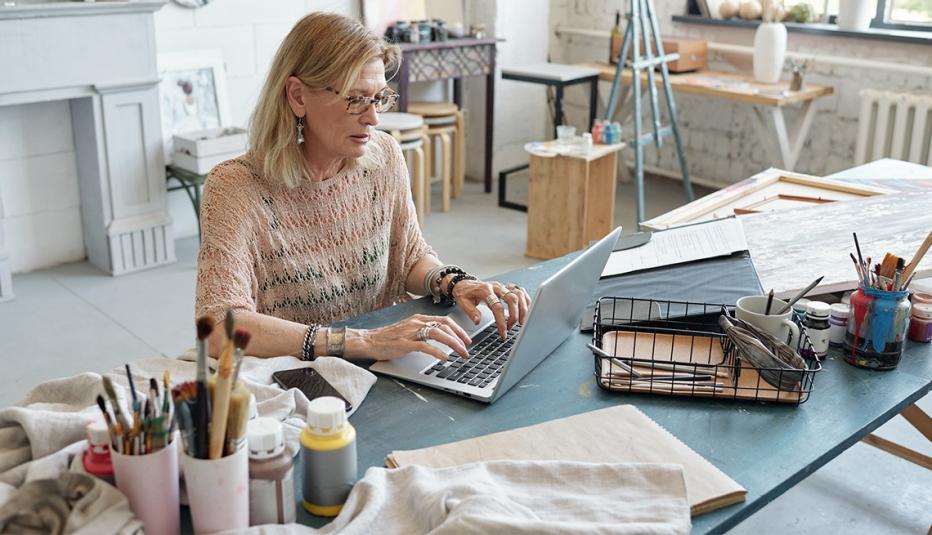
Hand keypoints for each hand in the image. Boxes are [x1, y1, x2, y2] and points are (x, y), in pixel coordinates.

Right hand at [347, 314, 471, 361]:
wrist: (369, 340)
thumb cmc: (388, 338)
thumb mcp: (409, 330)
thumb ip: (423, 331)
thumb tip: (441, 338)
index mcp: (419, 318)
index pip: (444, 320)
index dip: (458, 329)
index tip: (466, 339)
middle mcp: (416, 322)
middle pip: (445, 326)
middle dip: (459, 337)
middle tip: (467, 348)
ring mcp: (411, 332)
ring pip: (438, 334)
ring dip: (453, 344)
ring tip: (461, 354)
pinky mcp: (405, 343)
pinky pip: (425, 346)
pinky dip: (437, 352)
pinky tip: (445, 358)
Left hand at [451, 279, 531, 337]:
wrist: (463, 283)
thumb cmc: (464, 293)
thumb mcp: (463, 303)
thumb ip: (471, 312)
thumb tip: (478, 321)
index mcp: (485, 290)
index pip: (497, 306)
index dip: (501, 321)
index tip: (503, 332)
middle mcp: (496, 287)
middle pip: (512, 299)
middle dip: (514, 315)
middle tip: (511, 328)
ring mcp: (502, 286)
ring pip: (518, 294)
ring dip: (523, 308)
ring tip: (521, 321)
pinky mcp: (506, 287)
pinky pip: (520, 291)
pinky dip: (525, 300)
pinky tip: (525, 309)